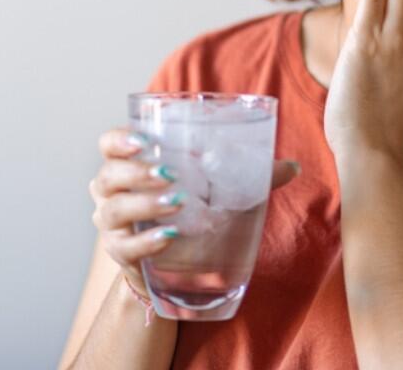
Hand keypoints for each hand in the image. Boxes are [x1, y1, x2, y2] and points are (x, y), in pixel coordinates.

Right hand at [89, 126, 301, 293]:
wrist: (173, 262)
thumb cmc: (190, 209)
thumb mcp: (214, 186)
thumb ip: (249, 174)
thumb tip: (293, 167)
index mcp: (129, 163)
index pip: (109, 143)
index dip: (120, 139)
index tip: (145, 140)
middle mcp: (111, 192)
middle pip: (108, 175)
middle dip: (136, 172)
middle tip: (170, 174)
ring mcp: (113, 225)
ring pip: (114, 210)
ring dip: (144, 204)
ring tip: (177, 202)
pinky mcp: (121, 254)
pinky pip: (126, 247)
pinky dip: (146, 242)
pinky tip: (169, 237)